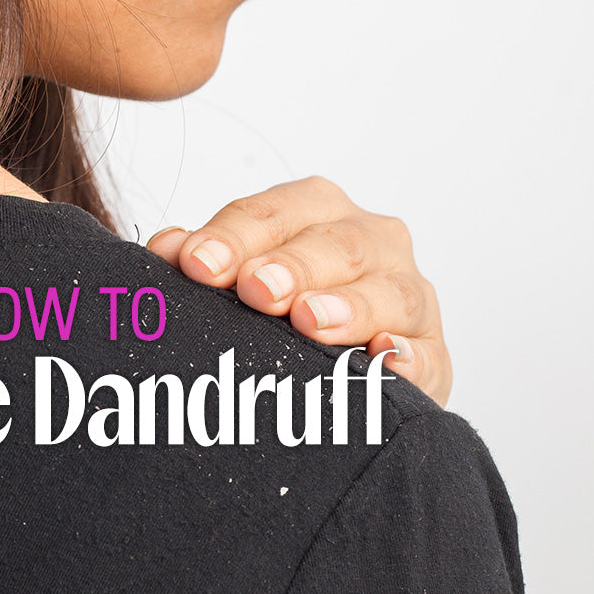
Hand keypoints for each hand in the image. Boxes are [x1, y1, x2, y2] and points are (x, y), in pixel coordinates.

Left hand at [144, 176, 451, 406]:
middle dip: (292, 265)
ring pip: (391, 292)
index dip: (233, 235)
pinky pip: (424, 358)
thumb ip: (204, 263)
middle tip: (255, 289)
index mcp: (316, 214)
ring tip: (310, 321)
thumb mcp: (237, 284)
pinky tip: (383, 363)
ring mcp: (407, 299)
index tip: (196, 264)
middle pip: (337, 244)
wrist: (337, 380)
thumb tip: (164, 247)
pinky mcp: (430, 358)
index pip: (274, 214)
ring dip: (350, 306)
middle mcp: (371, 244)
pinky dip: (406, 361)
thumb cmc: (278, 318)